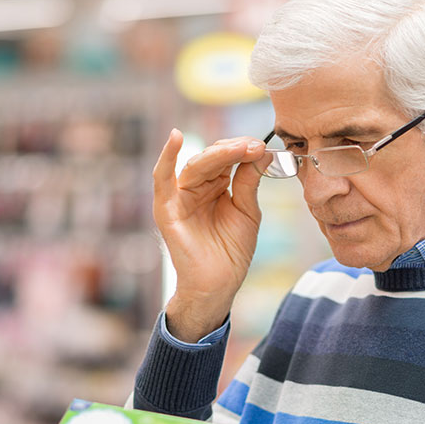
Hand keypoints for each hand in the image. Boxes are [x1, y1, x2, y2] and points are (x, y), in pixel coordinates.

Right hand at [152, 130, 266, 341]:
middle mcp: (195, 188)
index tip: (262, 146)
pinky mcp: (167, 209)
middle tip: (255, 146)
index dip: (242, 149)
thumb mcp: (247, 211)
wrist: (218, 285)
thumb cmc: (231, 252)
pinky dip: (166, 157)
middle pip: (212, 158)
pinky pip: (162, 179)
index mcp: (214, 186)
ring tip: (239, 148)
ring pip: (196, 165)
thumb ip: (249, 182)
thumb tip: (260, 152)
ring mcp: (179, 197)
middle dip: (234, 149)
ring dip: (218, 154)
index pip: (226, 158)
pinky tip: (176, 138)